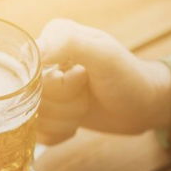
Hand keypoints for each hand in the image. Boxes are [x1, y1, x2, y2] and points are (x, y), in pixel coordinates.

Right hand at [36, 19, 170, 143]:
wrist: (141, 106)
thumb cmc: (128, 76)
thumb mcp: (104, 54)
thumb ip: (70, 43)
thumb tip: (35, 50)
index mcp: (51, 38)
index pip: (29, 70)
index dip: (55, 83)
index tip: (82, 78)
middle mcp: (41, 61)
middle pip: (31, 96)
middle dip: (65, 103)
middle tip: (86, 92)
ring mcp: (39, 88)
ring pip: (34, 117)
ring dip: (66, 118)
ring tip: (84, 105)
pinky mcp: (41, 112)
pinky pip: (37, 133)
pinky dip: (60, 132)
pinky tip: (75, 120)